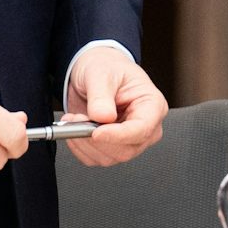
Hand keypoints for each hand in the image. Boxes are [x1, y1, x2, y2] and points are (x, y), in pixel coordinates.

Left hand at [60, 47, 167, 167]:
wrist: (96, 74)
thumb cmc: (108, 68)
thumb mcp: (101, 73)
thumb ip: (101, 95)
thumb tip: (102, 117)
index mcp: (152, 106)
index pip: (142, 129)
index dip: (118, 135)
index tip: (96, 132)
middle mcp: (145, 127)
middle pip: (125, 149)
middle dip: (95, 138)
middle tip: (77, 119)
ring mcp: (129, 141)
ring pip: (108, 157)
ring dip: (83, 142)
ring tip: (74, 119)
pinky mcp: (112, 149)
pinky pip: (94, 159)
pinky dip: (79, 147)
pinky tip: (75, 129)